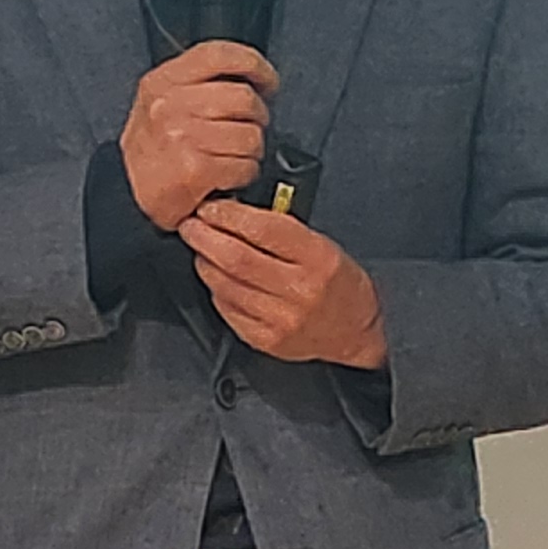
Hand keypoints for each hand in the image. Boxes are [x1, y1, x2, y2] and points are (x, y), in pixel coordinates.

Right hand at [119, 40, 275, 230]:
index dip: (254, 65)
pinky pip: (245, 166)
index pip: (219, 55)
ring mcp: (182, 137)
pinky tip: (228, 175)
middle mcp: (169, 106)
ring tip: (233, 156)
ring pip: (251, 135)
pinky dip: (245, 174)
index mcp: (162, 82)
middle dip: (257, 117)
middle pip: (244, 98)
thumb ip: (197, 80)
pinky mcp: (195, 169)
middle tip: (246, 128)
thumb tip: (248, 74)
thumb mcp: (159, 99)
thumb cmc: (152, 149)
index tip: (267, 80)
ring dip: (251, 151)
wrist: (128, 194)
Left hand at [180, 199, 386, 368]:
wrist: (356, 333)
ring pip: (226, 285)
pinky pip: (228, 309)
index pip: (263, 230)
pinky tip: (215, 278)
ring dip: (205, 262)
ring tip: (200, 249)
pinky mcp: (266, 340)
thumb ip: (283, 228)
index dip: (229, 215)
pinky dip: (216, 289)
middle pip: (237, 259)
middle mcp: (300, 290)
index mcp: (318, 259)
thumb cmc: (339, 283)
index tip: (211, 207)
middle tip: (192, 225)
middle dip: (205, 237)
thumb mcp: (324, 245)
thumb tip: (235, 211)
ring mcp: (281, 319)